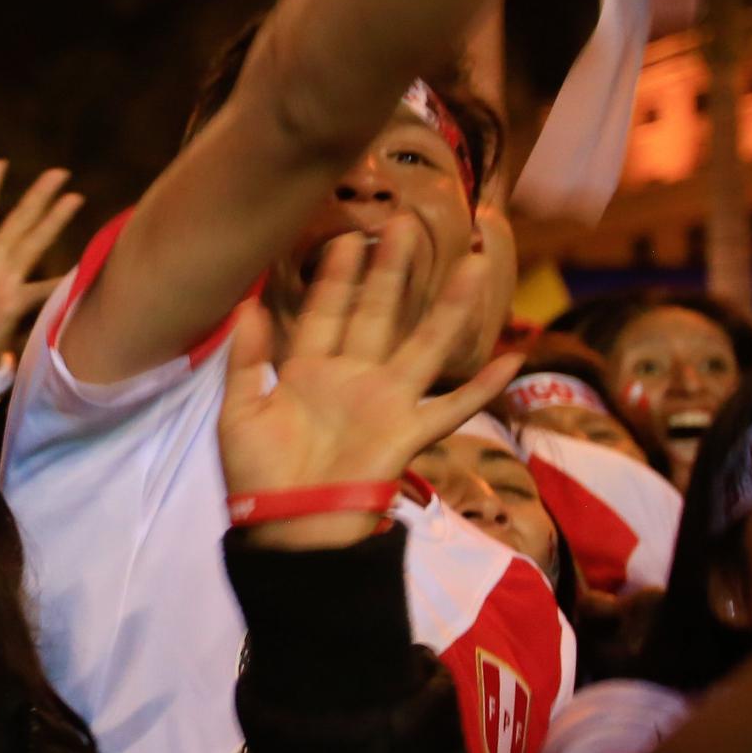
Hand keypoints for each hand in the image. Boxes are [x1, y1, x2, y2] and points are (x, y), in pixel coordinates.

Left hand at [219, 219, 517, 548]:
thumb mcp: (239, 413)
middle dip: (390, 270)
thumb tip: (247, 305)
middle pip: (376, 313)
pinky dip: (482, 386)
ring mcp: (385, 403)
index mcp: (309, 370)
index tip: (346, 234)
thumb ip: (247, 361)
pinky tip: (512, 360)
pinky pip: (452, 407)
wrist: (285, 529)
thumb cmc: (257, 476)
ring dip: (449, 306)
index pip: (325, 310)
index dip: (335, 275)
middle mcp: (353, 378)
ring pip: (423, 343)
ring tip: (474, 264)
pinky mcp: (407, 434)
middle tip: (405, 223)